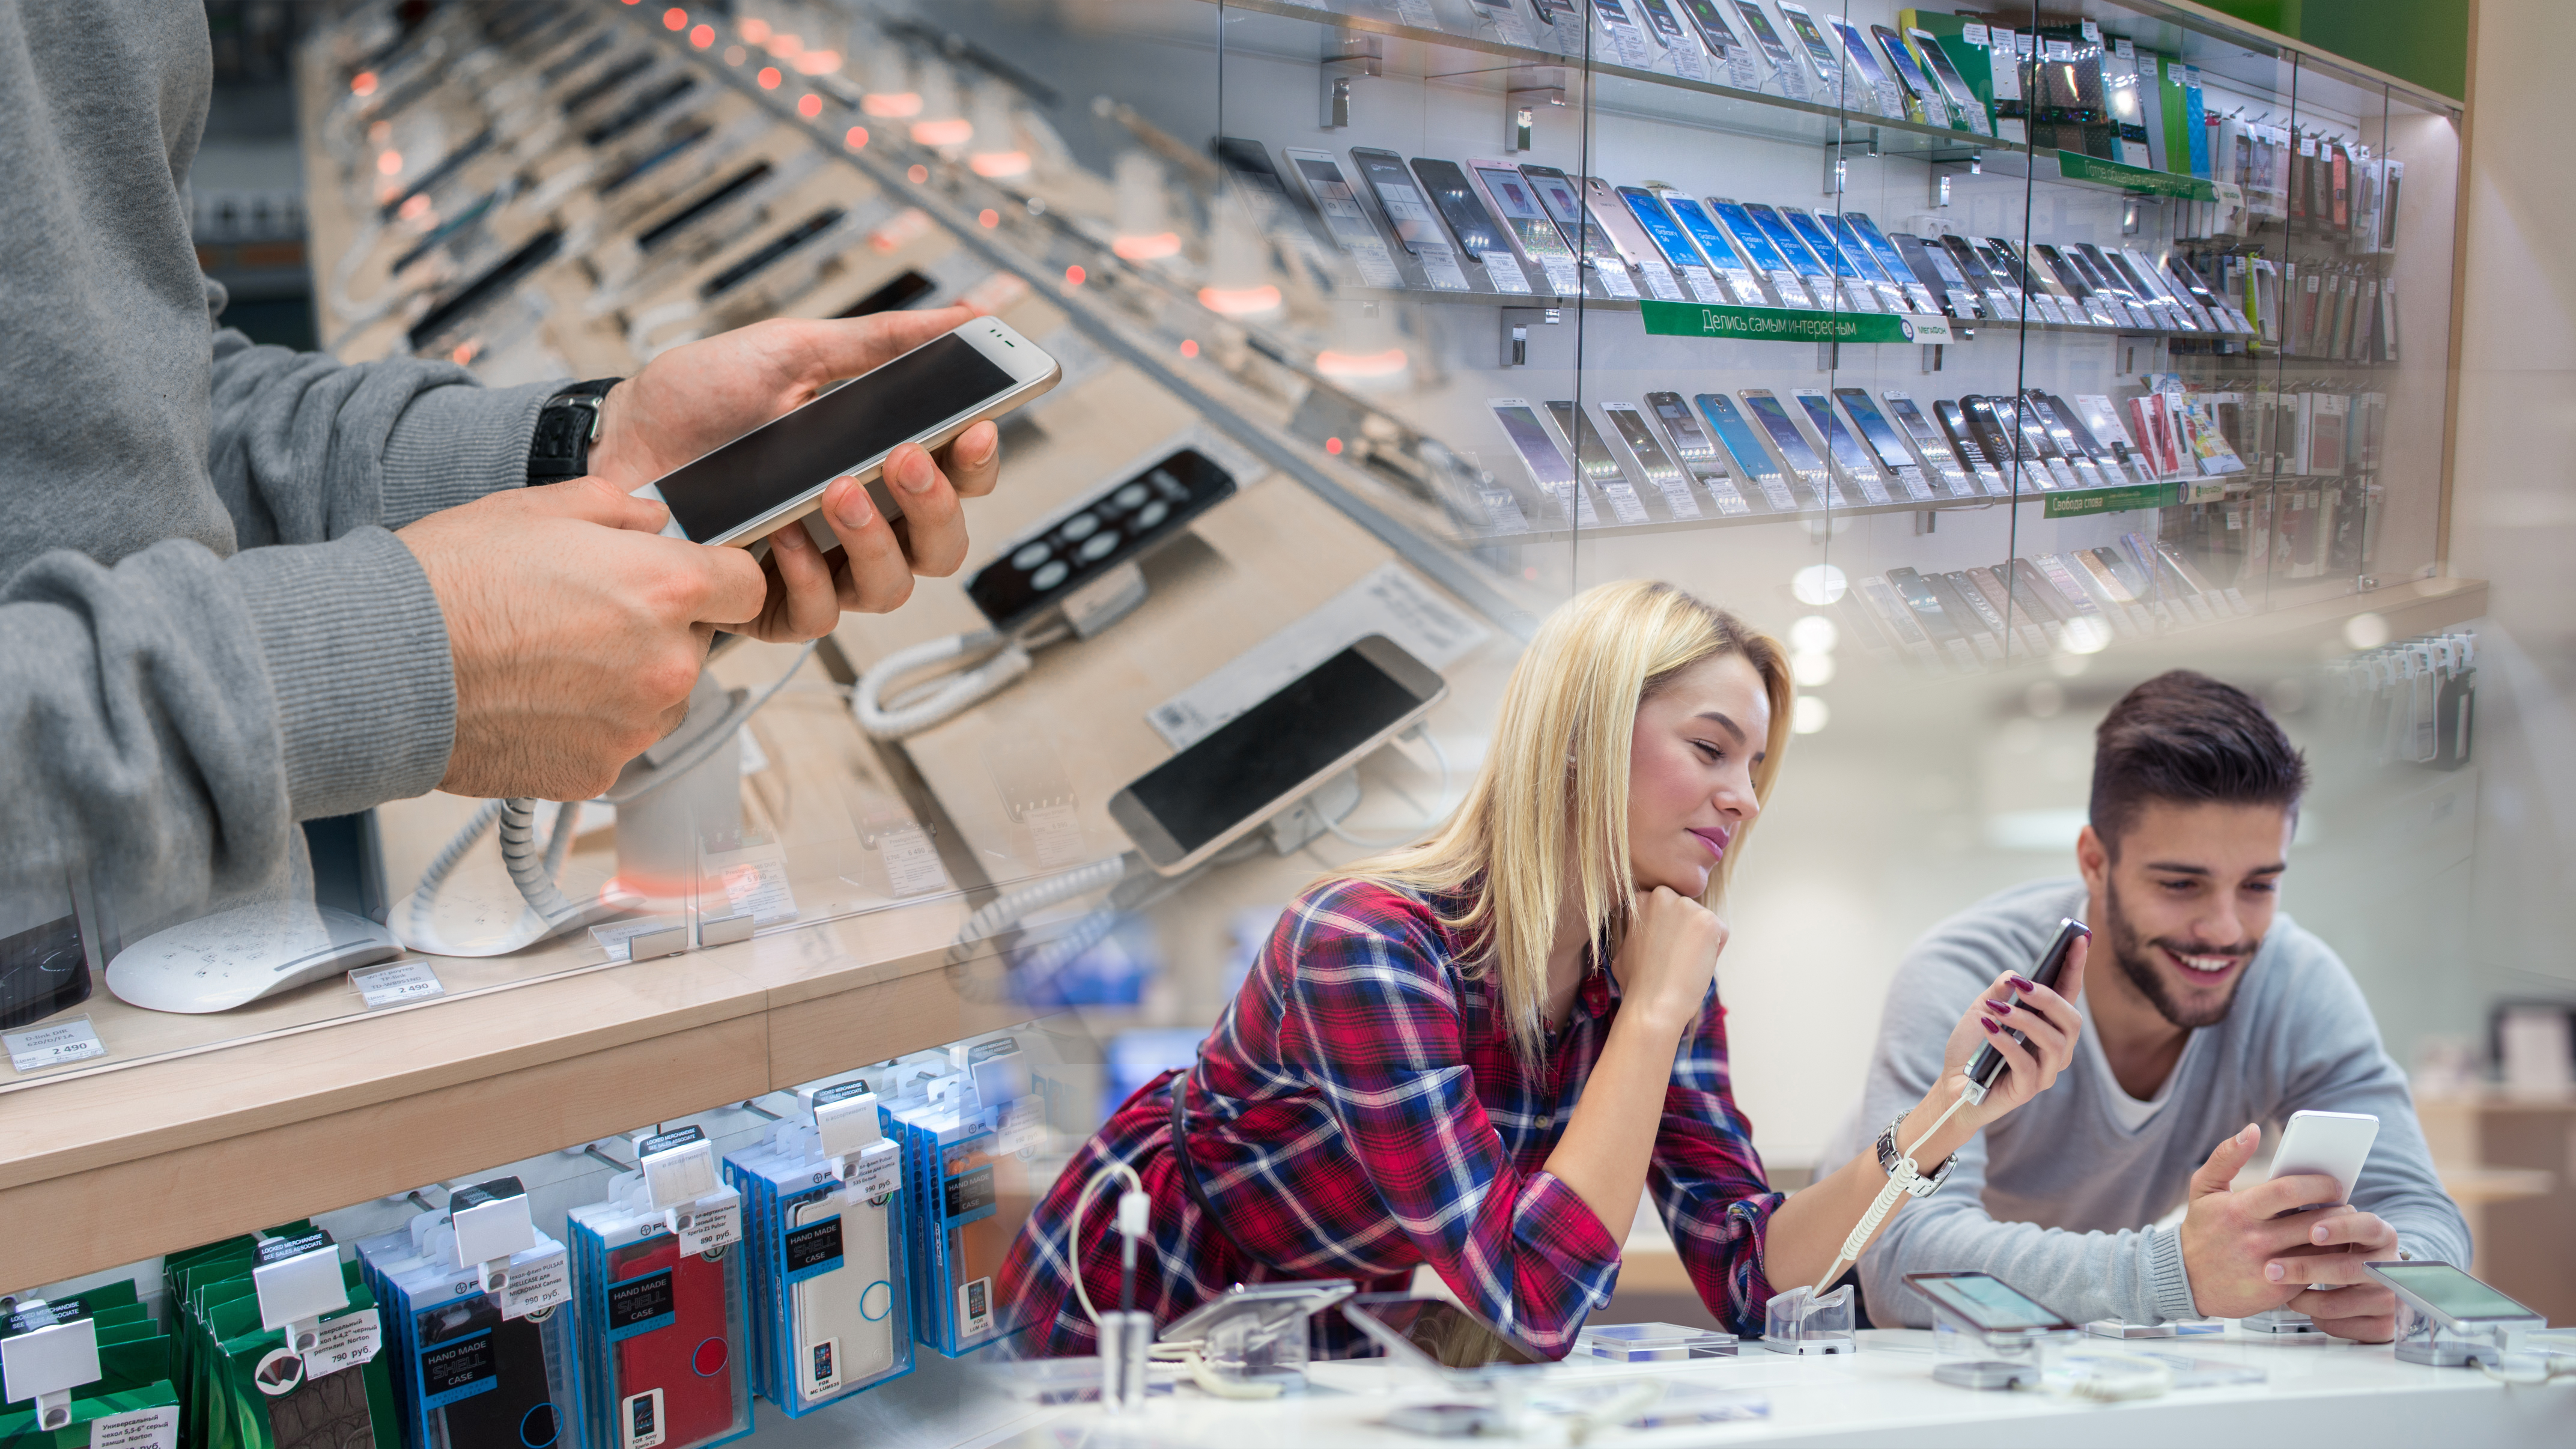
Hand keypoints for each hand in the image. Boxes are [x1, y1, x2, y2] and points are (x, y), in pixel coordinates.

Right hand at [398, 477, 765, 798]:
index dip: (716, 578)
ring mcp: (635, 726)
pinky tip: (532, 698)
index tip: (689, 579)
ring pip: (660, 698)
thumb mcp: (538, 509)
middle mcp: (665, 664)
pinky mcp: (599, 771)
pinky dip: (586, 724)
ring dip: (626, 680)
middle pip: (697, 644)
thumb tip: (654, 521)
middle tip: (583, 616)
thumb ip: (618, 510)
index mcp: (664, 590)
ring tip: (548, 658)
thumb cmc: (450, 581)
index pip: (745, 586)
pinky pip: (615, 741)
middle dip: (657, 629)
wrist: (382, 663)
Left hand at [584, 308, 1005, 633]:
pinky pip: (816, 617)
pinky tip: (781, 536)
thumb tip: (964, 318)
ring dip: (876, 541)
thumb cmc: (702, 397)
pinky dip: (808, 578)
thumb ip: (880, 341)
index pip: (961, 480)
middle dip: (937, 506)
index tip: (977, 425)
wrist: (617, 434)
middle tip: (906, 458)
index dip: (980, 461)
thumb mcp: (793, 351)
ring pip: (890, 588)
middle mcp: (861, 525)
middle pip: (942, 546)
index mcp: (880, 464)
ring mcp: (818, 569)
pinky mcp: (767, 604)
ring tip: (837, 490)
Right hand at [1611, 887, 1725, 1033]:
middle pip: (1686, 911)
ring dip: (1699, 941)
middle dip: (1684, 931)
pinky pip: (1720, 933)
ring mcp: (1687, 906)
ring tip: (1683, 963)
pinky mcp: (1709, 921)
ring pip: (1703, 922)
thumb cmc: (1637, 983)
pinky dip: (1714, 950)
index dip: (1665, 931)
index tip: (1660, 950)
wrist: (1654, 1004)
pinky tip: (1696, 964)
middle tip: (1672, 958)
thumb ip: (1639, 931)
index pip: (1666, 907)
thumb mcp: (1625, 948)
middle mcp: (1663, 895)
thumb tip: (1649, 931)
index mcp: (1641, 899)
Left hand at [1936, 937, 2086, 1130]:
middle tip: (2022, 984)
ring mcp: (2045, 1072)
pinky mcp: (2028, 1089)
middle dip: (2049, 998)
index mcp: (2047, 1026)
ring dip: (2025, 1021)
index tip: (2079, 938)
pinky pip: (2027, 1065)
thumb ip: (1998, 993)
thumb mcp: (1980, 1011)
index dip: (2075, 967)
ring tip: (1997, 1011)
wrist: (1951, 1087)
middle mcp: (2055, 1049)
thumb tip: (2014, 975)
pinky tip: (1989, 1029)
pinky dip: (2007, 1043)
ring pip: (2055, 1042)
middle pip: (2072, 1020)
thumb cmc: (1971, 1049)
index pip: (2068, 993)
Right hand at [2177, 1123, 2374, 1321]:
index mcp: (2240, 1210)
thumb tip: (2252, 1130)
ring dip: (2338, 1237)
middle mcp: (2255, 1239)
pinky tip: (2327, 1253)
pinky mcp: (2278, 1292)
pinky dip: (2328, 1261)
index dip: (2319, 1184)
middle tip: (2345, 1207)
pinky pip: (2316, 1273)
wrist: (2185, 1281)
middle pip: (2315, 1221)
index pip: (2290, 1191)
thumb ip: (2226, 1156)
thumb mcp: (2203, 1189)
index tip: (2334, 1184)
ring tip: (2341, 1229)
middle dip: (2339, 1211)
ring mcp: (2269, 1268)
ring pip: (2321, 1250)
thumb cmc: (2201, 1229)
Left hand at [2272, 1207, 2400, 1340]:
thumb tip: (2284, 1201)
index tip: (2312, 1232)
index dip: (2341, 1228)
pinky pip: (2338, 1325)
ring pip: (2336, 1303)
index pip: (2367, 1226)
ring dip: (2301, 1298)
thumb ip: (2318, 1216)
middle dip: (2303, 1269)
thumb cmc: (2339, 1250)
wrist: (2367, 1287)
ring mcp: (2390, 1299)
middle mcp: (2391, 1267)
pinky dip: (2313, 1316)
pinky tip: (2302, 1304)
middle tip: (2270, 1269)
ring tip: (2279, 1288)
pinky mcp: (2383, 1327)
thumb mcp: (2337, 1229)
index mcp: (2382, 1234)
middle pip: (2345, 1268)